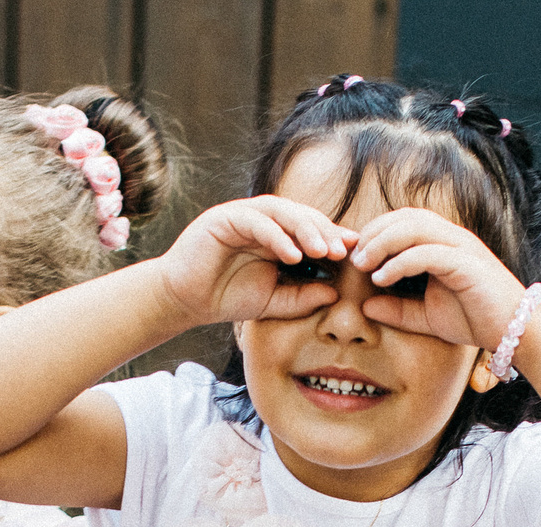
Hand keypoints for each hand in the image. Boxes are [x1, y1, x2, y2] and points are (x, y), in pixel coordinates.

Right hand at [154, 196, 360, 327]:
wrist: (185, 300)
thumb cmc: (226, 298)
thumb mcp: (273, 302)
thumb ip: (302, 297)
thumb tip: (335, 293)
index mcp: (276, 234)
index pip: (310, 229)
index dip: (333, 238)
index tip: (356, 254)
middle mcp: (262, 219)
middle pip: (301, 215)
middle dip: (325, 231)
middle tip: (344, 250)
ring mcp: (243, 215)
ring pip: (282, 211)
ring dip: (305, 229)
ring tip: (323, 250)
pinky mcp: (225, 218)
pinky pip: (257, 221)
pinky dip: (277, 236)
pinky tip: (293, 255)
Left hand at [349, 207, 529, 353]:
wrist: (514, 332)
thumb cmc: (475, 319)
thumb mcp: (427, 316)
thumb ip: (398, 310)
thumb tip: (366, 307)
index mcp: (444, 242)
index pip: (404, 220)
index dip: (375, 232)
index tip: (353, 255)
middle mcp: (453, 237)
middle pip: (406, 216)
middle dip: (374, 233)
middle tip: (353, 258)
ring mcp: (462, 247)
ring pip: (415, 227)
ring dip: (383, 242)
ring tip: (362, 265)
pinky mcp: (468, 264)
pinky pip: (428, 253)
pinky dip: (400, 262)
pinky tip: (382, 278)